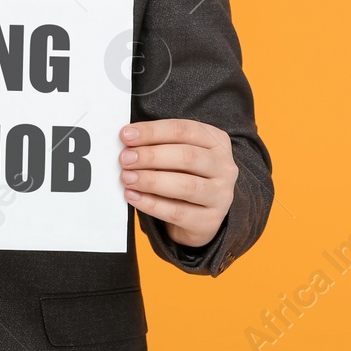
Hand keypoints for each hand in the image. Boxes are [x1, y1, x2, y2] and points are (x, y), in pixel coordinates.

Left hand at [119, 118, 236, 247]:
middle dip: (151, 156)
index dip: (152, 131)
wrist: (198, 215)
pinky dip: (152, 204)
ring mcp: (221, 195)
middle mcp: (225, 167)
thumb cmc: (183, 175)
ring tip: (127, 178)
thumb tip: (128, 142)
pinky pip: (178, 212)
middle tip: (125, 159)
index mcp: (217, 141)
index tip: (126, 135)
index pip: (184, 130)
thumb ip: (158, 145)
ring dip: (151, 180)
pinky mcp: (210, 220)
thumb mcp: (176, 154)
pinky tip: (133, 197)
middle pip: (186, 156)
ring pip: (185, 186)